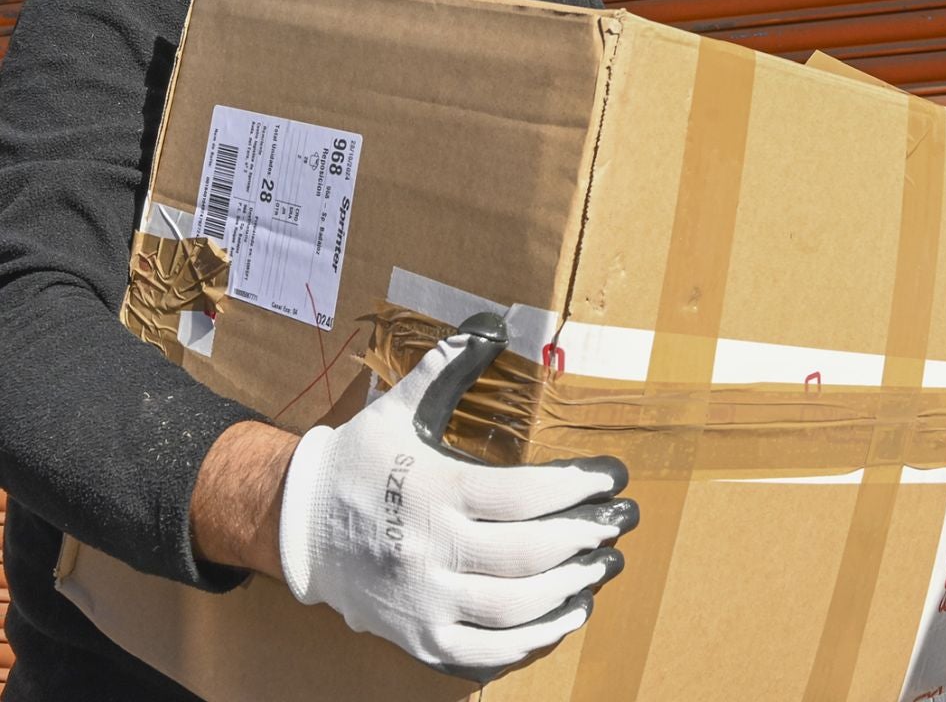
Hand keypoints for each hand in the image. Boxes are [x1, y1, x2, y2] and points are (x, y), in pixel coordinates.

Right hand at [278, 312, 637, 679]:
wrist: (297, 525)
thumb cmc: (361, 461)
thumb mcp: (400, 408)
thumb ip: (451, 365)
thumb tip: (496, 320)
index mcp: (434, 492)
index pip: (527, 495)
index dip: (581, 487)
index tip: (615, 476)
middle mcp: (430, 551)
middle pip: (531, 552)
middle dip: (590, 534)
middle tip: (624, 519)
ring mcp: (424, 602)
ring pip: (518, 605)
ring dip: (574, 585)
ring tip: (607, 563)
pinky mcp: (420, 639)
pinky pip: (489, 651)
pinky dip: (536, 637)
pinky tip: (567, 611)